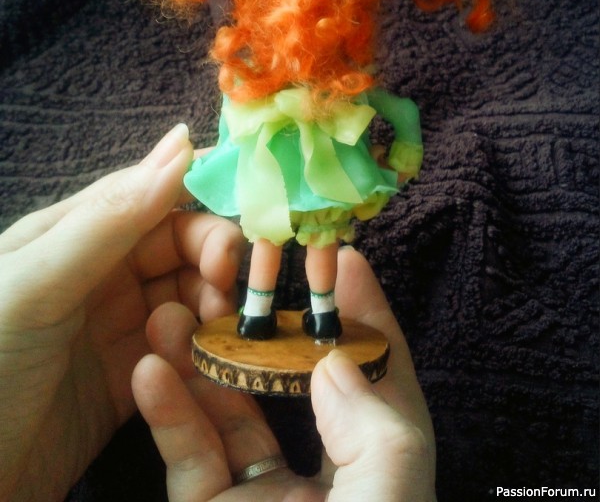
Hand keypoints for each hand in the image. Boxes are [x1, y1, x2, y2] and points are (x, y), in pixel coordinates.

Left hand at [0, 124, 244, 501]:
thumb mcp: (39, 280)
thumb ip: (111, 218)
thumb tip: (183, 143)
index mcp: (74, 233)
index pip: (151, 196)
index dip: (199, 200)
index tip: (241, 219)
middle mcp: (102, 272)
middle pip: (180, 247)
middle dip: (213, 259)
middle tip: (227, 288)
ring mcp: (120, 325)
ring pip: (190, 297)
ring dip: (211, 308)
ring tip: (212, 331)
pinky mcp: (135, 377)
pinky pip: (186, 352)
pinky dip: (204, 354)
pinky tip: (205, 367)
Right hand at [132, 247, 435, 500]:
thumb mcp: (391, 494)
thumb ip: (374, 424)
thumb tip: (333, 363)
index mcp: (381, 468)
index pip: (379, 377)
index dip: (366, 315)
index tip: (345, 259)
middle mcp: (325, 477)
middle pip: (292, 384)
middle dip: (266, 325)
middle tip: (242, 272)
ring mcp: (264, 499)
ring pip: (230, 412)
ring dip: (201, 359)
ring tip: (175, 309)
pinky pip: (187, 459)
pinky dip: (168, 414)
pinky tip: (149, 369)